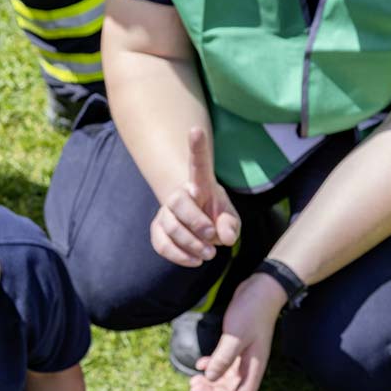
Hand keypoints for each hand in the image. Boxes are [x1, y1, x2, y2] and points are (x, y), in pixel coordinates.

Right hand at [150, 126, 240, 267]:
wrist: (200, 228)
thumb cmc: (218, 218)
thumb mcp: (231, 220)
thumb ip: (231, 226)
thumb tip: (224, 236)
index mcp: (201, 185)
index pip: (199, 165)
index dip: (197, 148)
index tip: (196, 130)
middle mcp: (181, 195)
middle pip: (178, 202)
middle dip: (194, 221)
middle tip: (211, 234)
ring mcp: (166, 212)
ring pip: (170, 227)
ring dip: (191, 244)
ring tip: (209, 254)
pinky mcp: (159, 230)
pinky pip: (161, 243)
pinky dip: (179, 256)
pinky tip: (194, 260)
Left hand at [189, 272, 286, 390]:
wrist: (262, 288)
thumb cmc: (252, 311)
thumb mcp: (236, 335)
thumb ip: (223, 357)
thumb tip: (210, 378)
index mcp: (254, 366)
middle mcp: (249, 365)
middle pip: (231, 390)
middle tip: (192, 388)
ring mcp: (243, 356)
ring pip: (225, 379)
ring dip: (209, 383)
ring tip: (192, 381)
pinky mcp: (236, 345)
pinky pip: (222, 365)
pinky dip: (211, 368)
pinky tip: (199, 364)